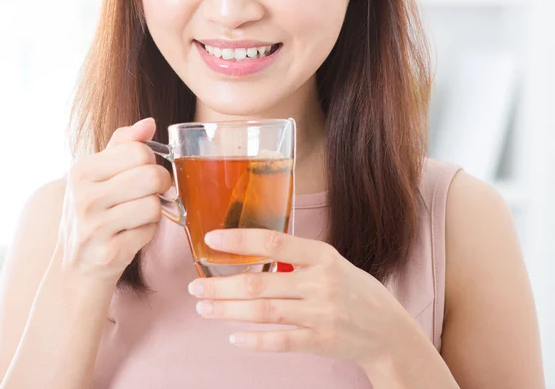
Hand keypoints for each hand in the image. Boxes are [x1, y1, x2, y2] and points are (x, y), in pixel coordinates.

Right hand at [56, 117, 171, 284]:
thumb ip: (123, 145)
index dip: (151, 160)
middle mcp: (84, 197)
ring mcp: (95, 227)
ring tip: (137, 214)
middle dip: (161, 184)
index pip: (138, 150)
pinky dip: (148, 232)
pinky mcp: (109, 253)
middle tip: (152, 192)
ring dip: (154, 210)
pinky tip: (131, 233)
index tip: (144, 171)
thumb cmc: (93, 213)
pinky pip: (150, 231)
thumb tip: (149, 122)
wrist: (74, 268)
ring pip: (154, 205)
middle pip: (152, 176)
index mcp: (82, 171)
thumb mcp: (98, 175)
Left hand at [187, 229, 407, 366]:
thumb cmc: (353, 288)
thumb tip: (252, 251)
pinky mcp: (321, 342)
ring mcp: (321, 314)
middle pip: (261, 282)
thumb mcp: (331, 262)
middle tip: (194, 287)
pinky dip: (254, 340)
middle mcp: (321, 282)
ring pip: (264, 311)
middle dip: (221, 285)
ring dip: (229, 310)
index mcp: (323, 255)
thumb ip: (298, 257)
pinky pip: (281, 341)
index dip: (240, 240)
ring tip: (204, 309)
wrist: (388, 329)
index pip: (275, 242)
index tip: (211, 239)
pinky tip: (233, 336)